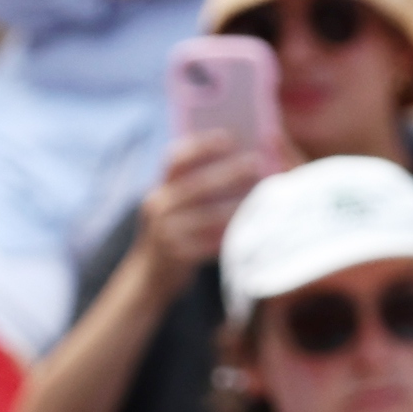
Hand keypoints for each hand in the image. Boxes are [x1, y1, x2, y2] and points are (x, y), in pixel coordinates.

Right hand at [129, 132, 262, 295]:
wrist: (150, 273)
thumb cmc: (176, 231)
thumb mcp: (176, 205)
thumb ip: (199, 184)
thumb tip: (245, 159)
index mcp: (160, 189)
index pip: (175, 159)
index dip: (201, 146)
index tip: (229, 137)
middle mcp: (158, 207)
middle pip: (195, 184)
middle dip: (227, 171)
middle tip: (256, 162)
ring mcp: (165, 232)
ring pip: (207, 215)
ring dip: (236, 203)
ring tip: (262, 195)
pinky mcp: (177, 255)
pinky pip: (211, 242)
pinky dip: (233, 232)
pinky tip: (252, 226)